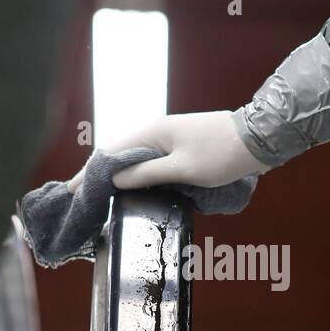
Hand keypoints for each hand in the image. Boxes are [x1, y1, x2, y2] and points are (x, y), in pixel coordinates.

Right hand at [66, 111, 265, 193]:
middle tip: (79, 198)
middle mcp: (156, 132)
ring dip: (117, 177)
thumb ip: (147, 174)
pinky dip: (136, 175)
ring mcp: (169, 139)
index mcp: (152, 132)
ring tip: (98, 197)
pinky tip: (131, 189)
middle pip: (118, 155)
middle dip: (98, 176)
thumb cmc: (223, 154)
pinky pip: (150, 162)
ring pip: (134, 159)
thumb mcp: (183, 169)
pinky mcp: (180, 148)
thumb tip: (115, 179)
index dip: (88, 173)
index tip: (69, 190)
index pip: (110, 152)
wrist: (260, 139)